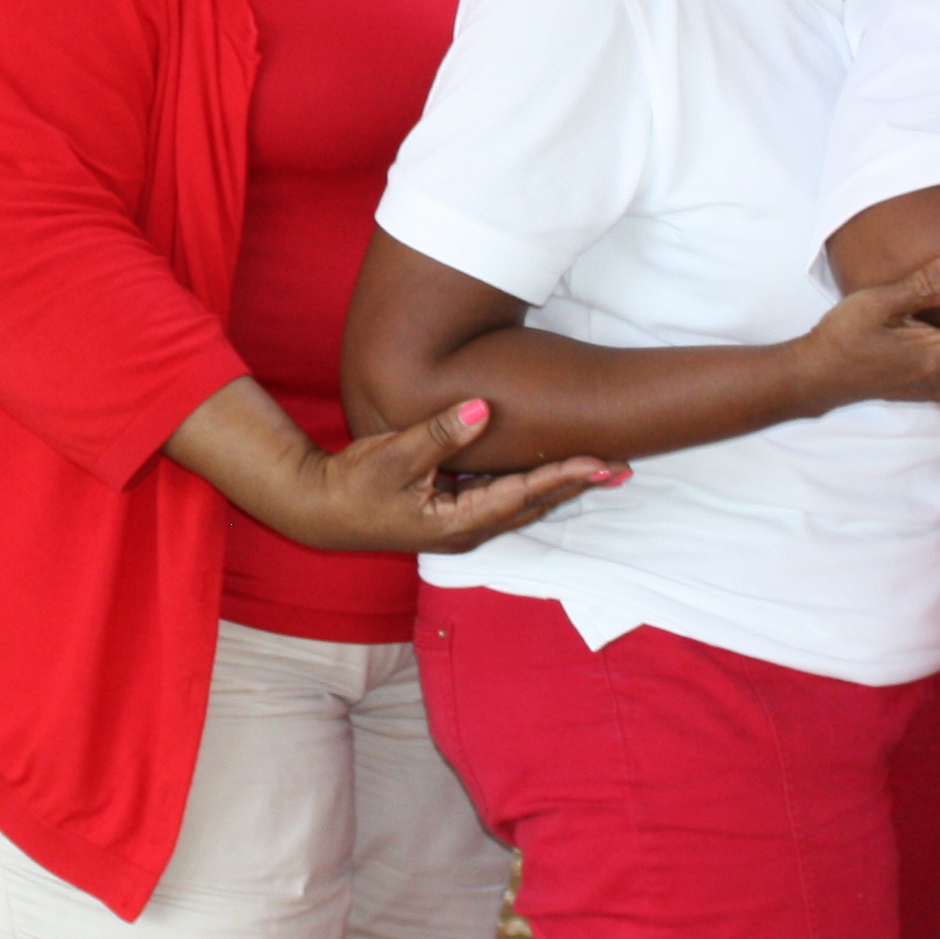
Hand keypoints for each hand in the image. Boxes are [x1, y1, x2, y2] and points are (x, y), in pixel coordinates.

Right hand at [230, 397, 619, 554]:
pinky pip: (502, 499)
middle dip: (575, 485)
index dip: (564, 477)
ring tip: (597, 467)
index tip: (600, 461)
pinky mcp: (450, 514)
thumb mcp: (393, 455)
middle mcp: (465, 530)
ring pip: (521, 504)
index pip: (522, 495)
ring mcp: (458, 525)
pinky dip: (530, 485)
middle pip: (533, 505)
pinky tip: (548, 471)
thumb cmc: (353, 484)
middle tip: (620, 464)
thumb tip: (483, 408)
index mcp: (456, 521)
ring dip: (558, 486)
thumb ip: (440, 433)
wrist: (320, 510)